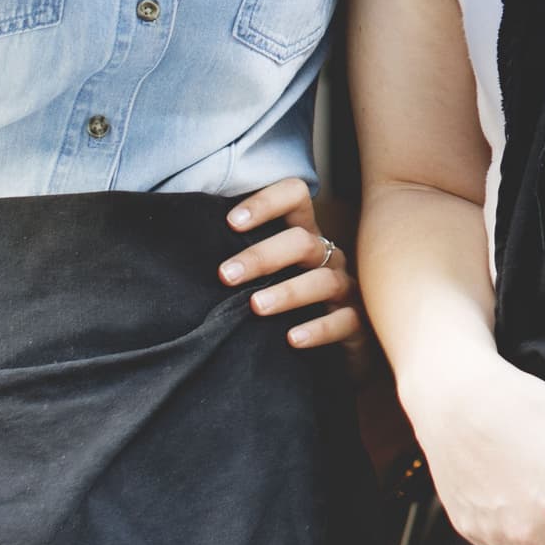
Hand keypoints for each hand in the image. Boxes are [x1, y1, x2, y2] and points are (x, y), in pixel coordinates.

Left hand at [220, 177, 360, 349]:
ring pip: (323, 280)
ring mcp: (345, 288)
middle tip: (226, 275)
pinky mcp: (356, 323)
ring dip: (288, 292)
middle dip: (263, 256)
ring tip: (255, 307)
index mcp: (304, 235)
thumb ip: (244, 259)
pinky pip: (343, 322)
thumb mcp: (271, 272)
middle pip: (302, 241)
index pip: (295, 197)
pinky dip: (319, 329)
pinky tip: (292, 338)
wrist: (336, 346)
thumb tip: (188, 246)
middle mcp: (327, 256)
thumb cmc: (291, 302)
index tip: (232, 221)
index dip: (267, 202)